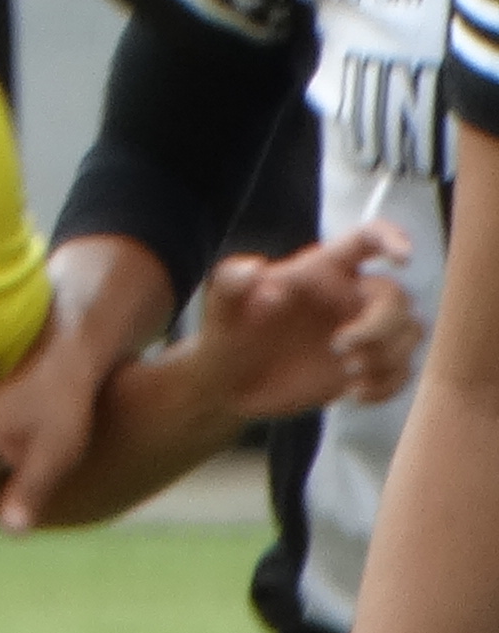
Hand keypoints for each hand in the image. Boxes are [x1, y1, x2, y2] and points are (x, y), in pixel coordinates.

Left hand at [193, 224, 419, 424]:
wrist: (231, 383)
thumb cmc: (229, 332)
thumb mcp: (221, 307)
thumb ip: (231, 283)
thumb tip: (254, 269)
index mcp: (323, 271)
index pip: (366, 240)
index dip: (391, 239)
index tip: (404, 257)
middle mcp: (351, 296)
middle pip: (397, 298)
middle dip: (379, 325)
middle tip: (338, 348)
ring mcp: (364, 331)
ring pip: (411, 331)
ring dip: (389, 355)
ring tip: (347, 373)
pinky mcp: (368, 365)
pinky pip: (403, 369)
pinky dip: (389, 384)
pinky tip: (354, 394)